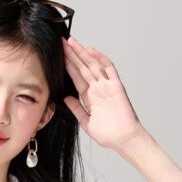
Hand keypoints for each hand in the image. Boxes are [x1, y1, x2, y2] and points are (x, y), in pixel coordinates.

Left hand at [62, 35, 147, 151]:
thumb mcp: (86, 122)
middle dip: (72, 55)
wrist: (124, 139)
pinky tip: (91, 51)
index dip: (67, 66)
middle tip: (61, 42)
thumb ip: (77, 109)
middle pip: (82, 67)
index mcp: (90, 97)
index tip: (58, 56)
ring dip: (82, 53)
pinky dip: (101, 59)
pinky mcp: (116, 86)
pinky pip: (109, 69)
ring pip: (93, 65)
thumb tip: (66, 98)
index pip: (76, 77)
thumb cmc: (108, 134)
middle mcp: (98, 89)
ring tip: (71, 42)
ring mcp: (107, 86)